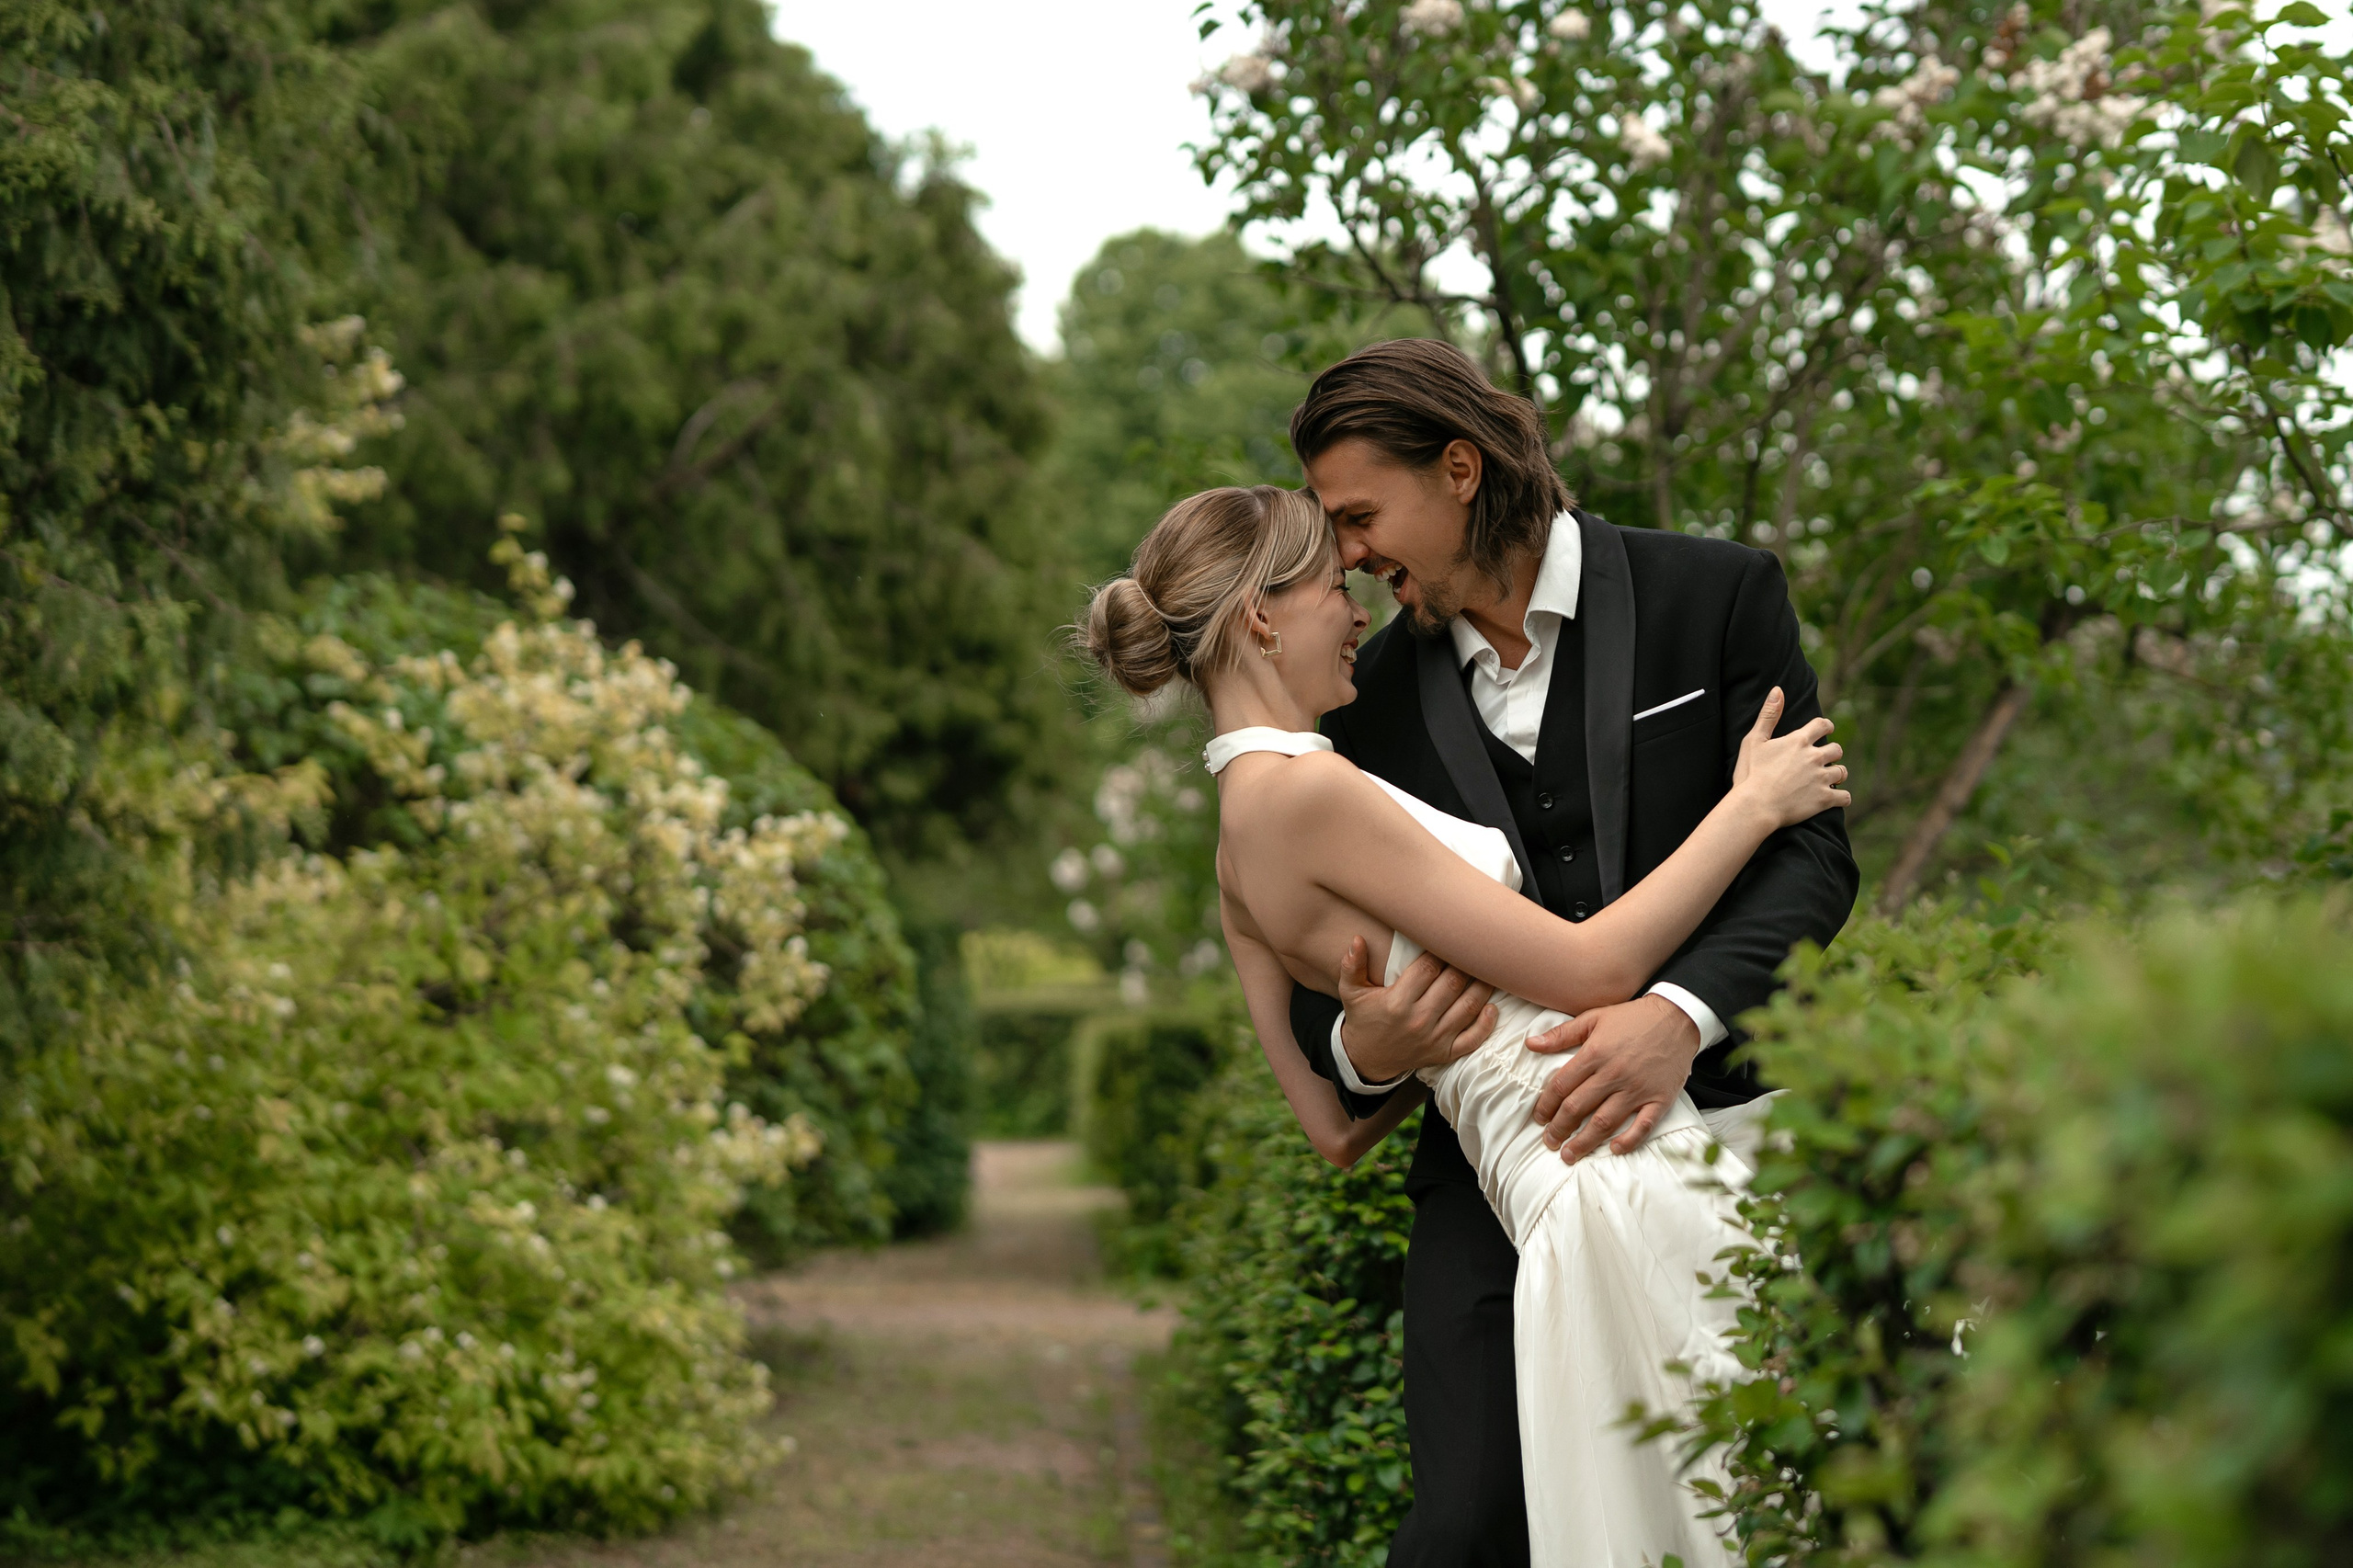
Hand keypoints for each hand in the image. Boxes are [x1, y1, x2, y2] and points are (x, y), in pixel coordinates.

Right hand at [1335, 936, 1498, 1082]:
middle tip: (1473, 948)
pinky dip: (1486, 1023)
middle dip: (1465, 963)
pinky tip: (1492, 1006)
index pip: (1429, 967)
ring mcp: (1434, 1038)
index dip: (1442, 950)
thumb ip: (1351, 965)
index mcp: (1397, 1002)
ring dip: (1482, 986)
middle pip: (1453, 983)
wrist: (1366, 1058)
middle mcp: (1418, 1020)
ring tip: (1488, 969)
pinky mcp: (1444, 1053)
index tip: (1448, 937)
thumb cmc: (1363, 1018)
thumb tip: (1357, 939)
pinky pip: (1472, 1039)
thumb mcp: (1351, 992)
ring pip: (1468, 1006)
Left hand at [1525, 993, 1701, 1160]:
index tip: (1538, 1119)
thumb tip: (1530, 1044)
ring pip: (1605, 1121)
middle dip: (1559, 1128)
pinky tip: (1613, 1150)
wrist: (1677, 1018)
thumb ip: (1561, 1034)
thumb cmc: (1633, 1017)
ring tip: (1569, 1155)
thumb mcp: (1593, 1018)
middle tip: (1549, 1142)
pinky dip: (1629, 1141)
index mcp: (1595, 1054)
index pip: (1561, 1086)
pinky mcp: (1659, 1099)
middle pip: (1578, 1107)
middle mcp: (1614, 1074)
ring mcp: (1637, 1089)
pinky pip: (1643, 1126)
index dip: (1545, 1106)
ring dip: (1584, 1141)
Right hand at [1732, 686, 1848, 828]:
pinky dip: (1842, 797)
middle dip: (1832, 754)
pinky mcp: (1824, 799)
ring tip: (1829, 779)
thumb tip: (1778, 689)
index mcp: (1799, 741)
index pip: (1822, 725)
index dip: (1826, 726)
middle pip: (1836, 750)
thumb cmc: (1750, 774)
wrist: (1754, 806)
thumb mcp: (1754, 740)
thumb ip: (1768, 715)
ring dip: (1837, 774)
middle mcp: (1814, 757)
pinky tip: (1836, 798)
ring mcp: (1821, 779)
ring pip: (1842, 772)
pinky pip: (1844, 797)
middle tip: (1824, 760)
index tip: (1827, 730)